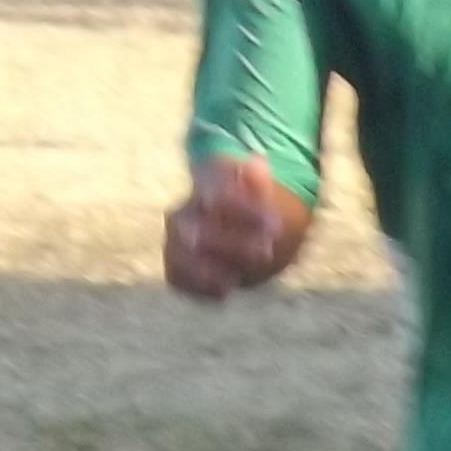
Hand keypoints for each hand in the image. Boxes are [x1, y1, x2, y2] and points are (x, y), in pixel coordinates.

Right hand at [164, 153, 305, 300]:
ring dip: (212, 269)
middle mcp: (181, 217)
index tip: (276, 223)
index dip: (246, 210)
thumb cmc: (245, 212)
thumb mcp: (257, 195)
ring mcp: (174, 244)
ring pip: (182, 257)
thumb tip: (257, 161)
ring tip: (241, 276)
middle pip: (200, 232)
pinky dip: (200, 286)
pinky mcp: (174, 270)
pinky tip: (226, 288)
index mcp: (203, 191)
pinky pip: (179, 279)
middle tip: (268, 250)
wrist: (225, 231)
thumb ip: (259, 183)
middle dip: (235, 243)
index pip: (218, 197)